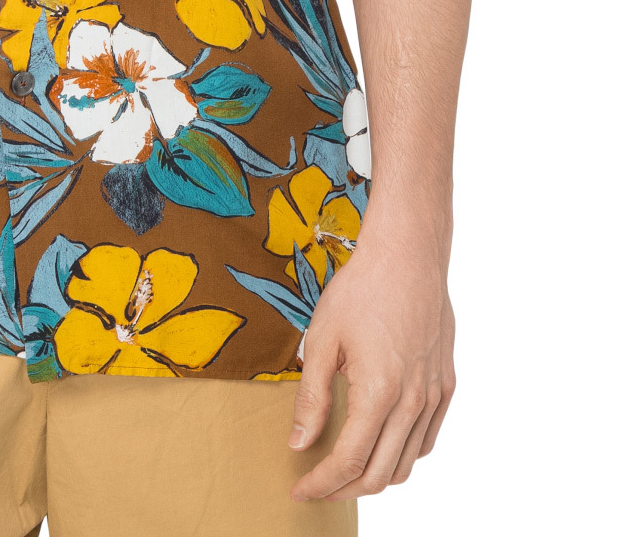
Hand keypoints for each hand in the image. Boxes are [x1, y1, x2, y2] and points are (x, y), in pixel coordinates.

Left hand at [287, 230, 455, 500]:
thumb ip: (311, 398)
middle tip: (317, 486)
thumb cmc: (360, 290)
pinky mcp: (446, 384)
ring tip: (344, 469)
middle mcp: (413, 402)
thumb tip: (299, 444)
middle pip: (380, 473)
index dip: (322, 483)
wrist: (407, 255)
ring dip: (374, 476)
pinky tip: (379, 443)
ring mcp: (434, 395)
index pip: (350, 461)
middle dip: (344, 489)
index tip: (300, 490)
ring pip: (408, 463)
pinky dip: (402, 454)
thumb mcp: (322, 340)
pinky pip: (426, 439)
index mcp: (379, 392)